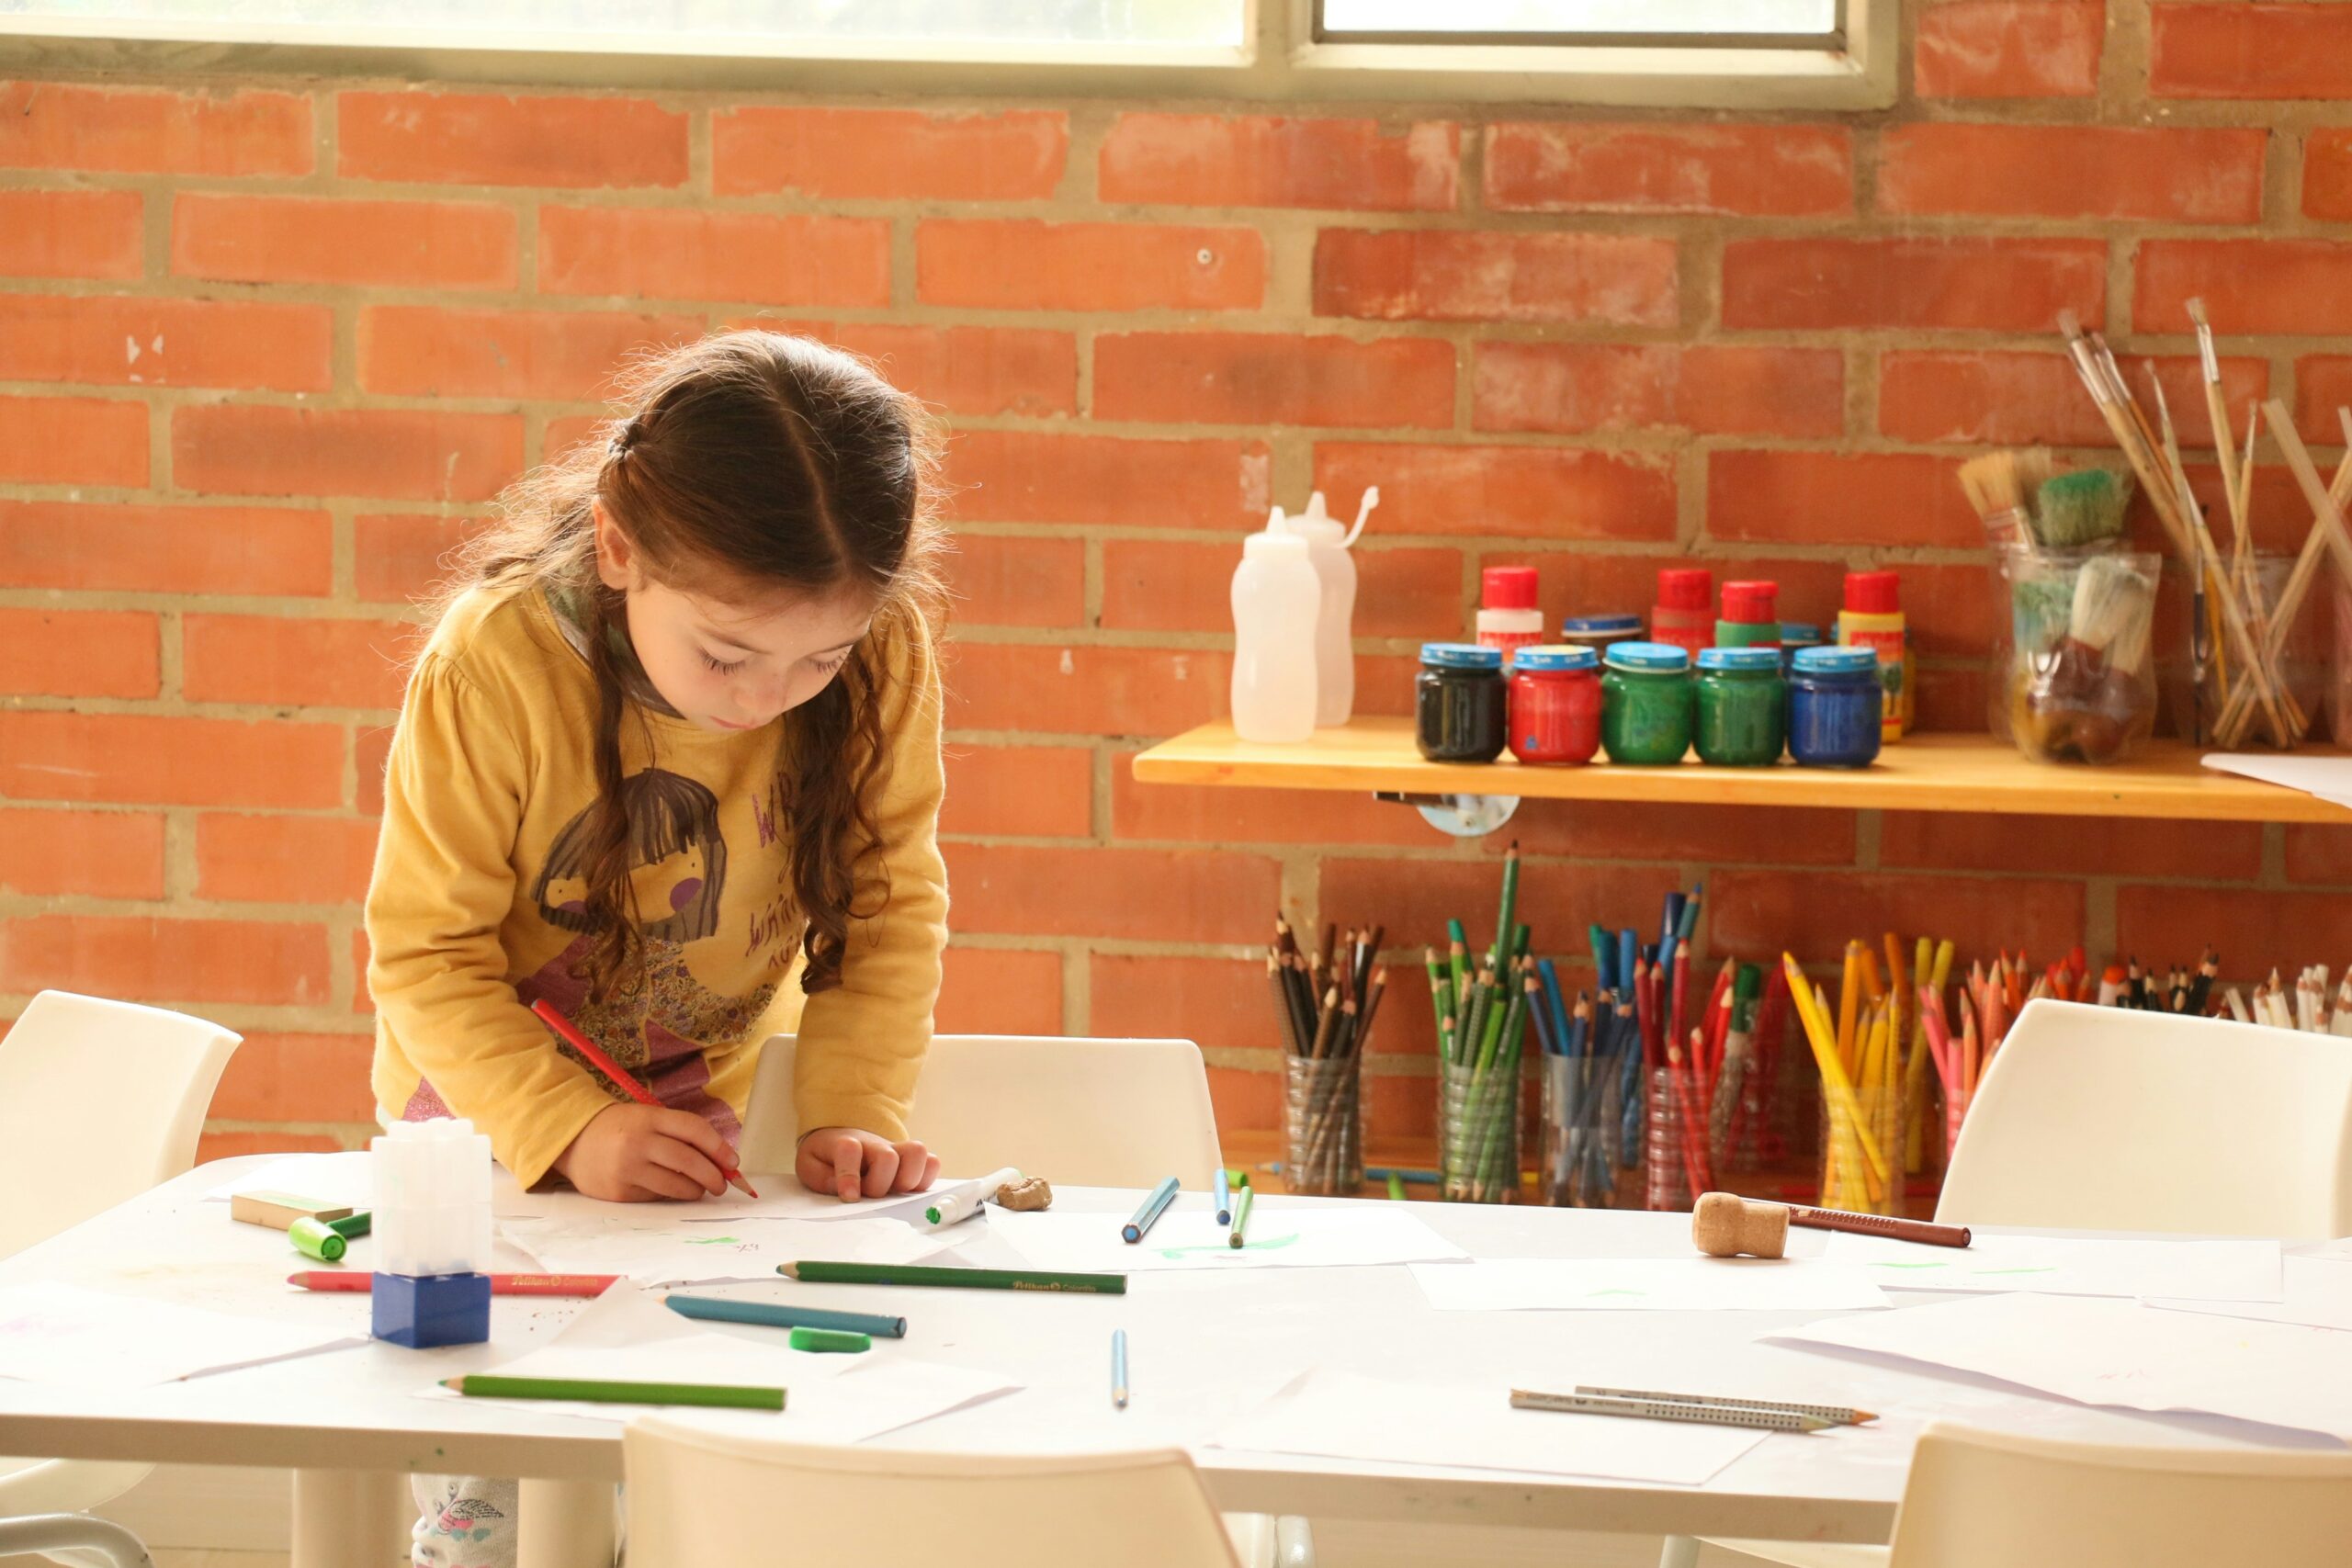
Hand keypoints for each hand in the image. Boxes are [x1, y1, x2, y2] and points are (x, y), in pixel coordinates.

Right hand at [553, 1103, 736, 1201]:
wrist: (573, 1141)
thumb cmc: (620, 1129)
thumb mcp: (647, 1119)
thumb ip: (679, 1134)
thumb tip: (719, 1160)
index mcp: (649, 1118)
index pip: (694, 1130)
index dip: (719, 1147)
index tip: (733, 1162)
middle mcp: (638, 1142)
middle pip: (688, 1161)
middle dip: (713, 1176)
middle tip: (721, 1184)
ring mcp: (627, 1169)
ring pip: (675, 1185)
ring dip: (695, 1190)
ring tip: (700, 1189)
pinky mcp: (619, 1193)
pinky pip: (656, 1196)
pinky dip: (669, 1194)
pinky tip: (668, 1189)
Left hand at [795, 1127, 939, 1201]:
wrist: (842, 1138)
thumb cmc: (826, 1156)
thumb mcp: (810, 1166)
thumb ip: (822, 1179)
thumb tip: (848, 1193)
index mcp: (844, 1143)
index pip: (849, 1151)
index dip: (849, 1176)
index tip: (849, 1197)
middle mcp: (875, 1144)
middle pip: (888, 1158)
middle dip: (879, 1185)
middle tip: (869, 1195)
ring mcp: (896, 1150)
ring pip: (918, 1153)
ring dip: (908, 1179)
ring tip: (894, 1191)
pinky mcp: (911, 1159)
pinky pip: (932, 1163)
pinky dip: (925, 1179)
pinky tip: (908, 1190)